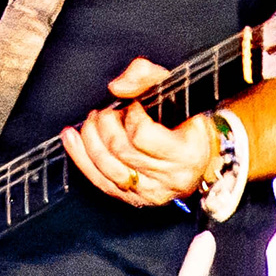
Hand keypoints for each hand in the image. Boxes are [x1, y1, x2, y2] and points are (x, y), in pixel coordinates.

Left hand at [61, 58, 213, 207]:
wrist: (204, 154)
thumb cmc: (190, 121)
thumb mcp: (176, 91)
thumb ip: (147, 77)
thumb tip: (117, 87)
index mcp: (186, 153)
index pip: (142, 136)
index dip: (130, 115)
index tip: (133, 104)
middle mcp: (170, 178)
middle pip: (120, 150)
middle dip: (105, 125)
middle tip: (106, 111)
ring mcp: (151, 192)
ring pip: (107, 167)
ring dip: (90, 139)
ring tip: (91, 121)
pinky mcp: (135, 199)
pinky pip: (100, 182)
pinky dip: (81, 158)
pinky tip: (72, 139)